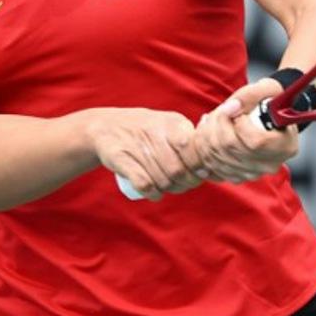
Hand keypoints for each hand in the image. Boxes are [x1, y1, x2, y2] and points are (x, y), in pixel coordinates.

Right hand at [86, 108, 205, 200]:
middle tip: (182, 184)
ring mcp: (138, 146)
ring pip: (163, 179)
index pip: (194, 152)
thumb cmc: (146, 129)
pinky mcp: (121, 160)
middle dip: (184, 183)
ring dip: (168, 189)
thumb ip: (191, 140)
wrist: (106, 126)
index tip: (199, 174)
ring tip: (167, 186)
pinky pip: (144, 184)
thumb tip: (210, 168)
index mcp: (172, 123)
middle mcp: (156, 132)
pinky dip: (152, 193)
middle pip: (179, 171)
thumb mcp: (169, 125)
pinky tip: (154, 193)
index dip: (199, 169)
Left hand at [194, 78, 298, 183]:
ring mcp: (252, 173)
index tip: (237, 107)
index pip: (256, 141)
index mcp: (285, 146)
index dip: (240, 123)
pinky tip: (206, 132)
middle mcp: (270, 164)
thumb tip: (233, 106)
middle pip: (231, 148)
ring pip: (217, 156)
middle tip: (220, 109)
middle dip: (217, 123)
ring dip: (207, 133)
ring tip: (210, 118)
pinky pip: (211, 165)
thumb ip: (252, 95)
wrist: (270, 117)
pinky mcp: (236, 176)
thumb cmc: (272, 103)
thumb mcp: (269, 89)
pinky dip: (203, 147)